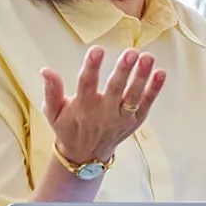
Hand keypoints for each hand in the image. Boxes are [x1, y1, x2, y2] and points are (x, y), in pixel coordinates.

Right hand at [40, 46, 165, 164]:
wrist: (85, 156)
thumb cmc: (68, 127)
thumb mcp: (53, 112)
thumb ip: (51, 90)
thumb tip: (45, 70)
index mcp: (83, 107)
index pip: (87, 84)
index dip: (92, 66)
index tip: (97, 49)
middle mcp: (104, 113)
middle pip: (115, 88)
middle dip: (123, 70)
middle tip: (131, 52)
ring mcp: (122, 118)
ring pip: (133, 96)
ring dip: (142, 76)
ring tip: (148, 57)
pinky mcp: (135, 121)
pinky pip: (146, 103)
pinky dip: (154, 90)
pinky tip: (161, 73)